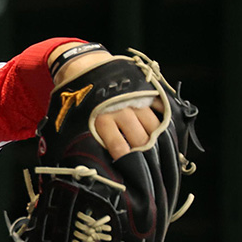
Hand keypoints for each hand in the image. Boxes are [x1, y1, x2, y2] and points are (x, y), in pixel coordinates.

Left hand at [49, 44, 162, 160]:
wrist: (83, 67)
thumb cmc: (78, 100)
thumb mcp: (74, 120)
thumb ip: (85, 139)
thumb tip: (83, 166)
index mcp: (101, 120)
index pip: (120, 148)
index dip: (128, 163)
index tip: (131, 174)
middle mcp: (120, 110)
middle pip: (142, 139)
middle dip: (146, 157)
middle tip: (150, 170)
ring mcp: (135, 99)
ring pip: (155, 126)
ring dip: (158, 142)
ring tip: (159, 156)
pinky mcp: (145, 90)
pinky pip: (162, 109)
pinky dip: (166, 123)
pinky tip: (167, 136)